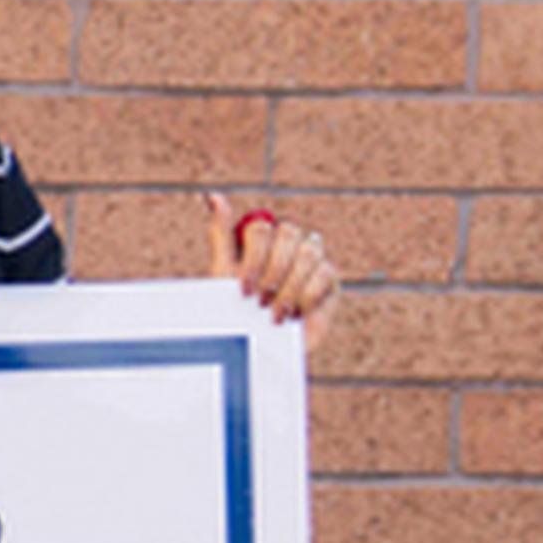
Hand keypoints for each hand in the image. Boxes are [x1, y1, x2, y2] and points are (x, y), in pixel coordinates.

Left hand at [207, 192, 336, 355]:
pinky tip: (295, 313)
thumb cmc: (239, 310)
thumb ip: (221, 233)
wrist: (261, 347)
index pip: (262, 228)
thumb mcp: (224, 272)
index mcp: (265, 237)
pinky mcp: (330, 279)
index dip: (253, 258)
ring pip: (309, 252)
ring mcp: (313, 258)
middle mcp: (290, 243)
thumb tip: (212, 195)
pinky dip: (307, 295)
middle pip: (289, 233)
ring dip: (289, 286)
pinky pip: (325, 272)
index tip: (243, 289)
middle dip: (272, 272)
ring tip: (275, 313)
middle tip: (260, 301)